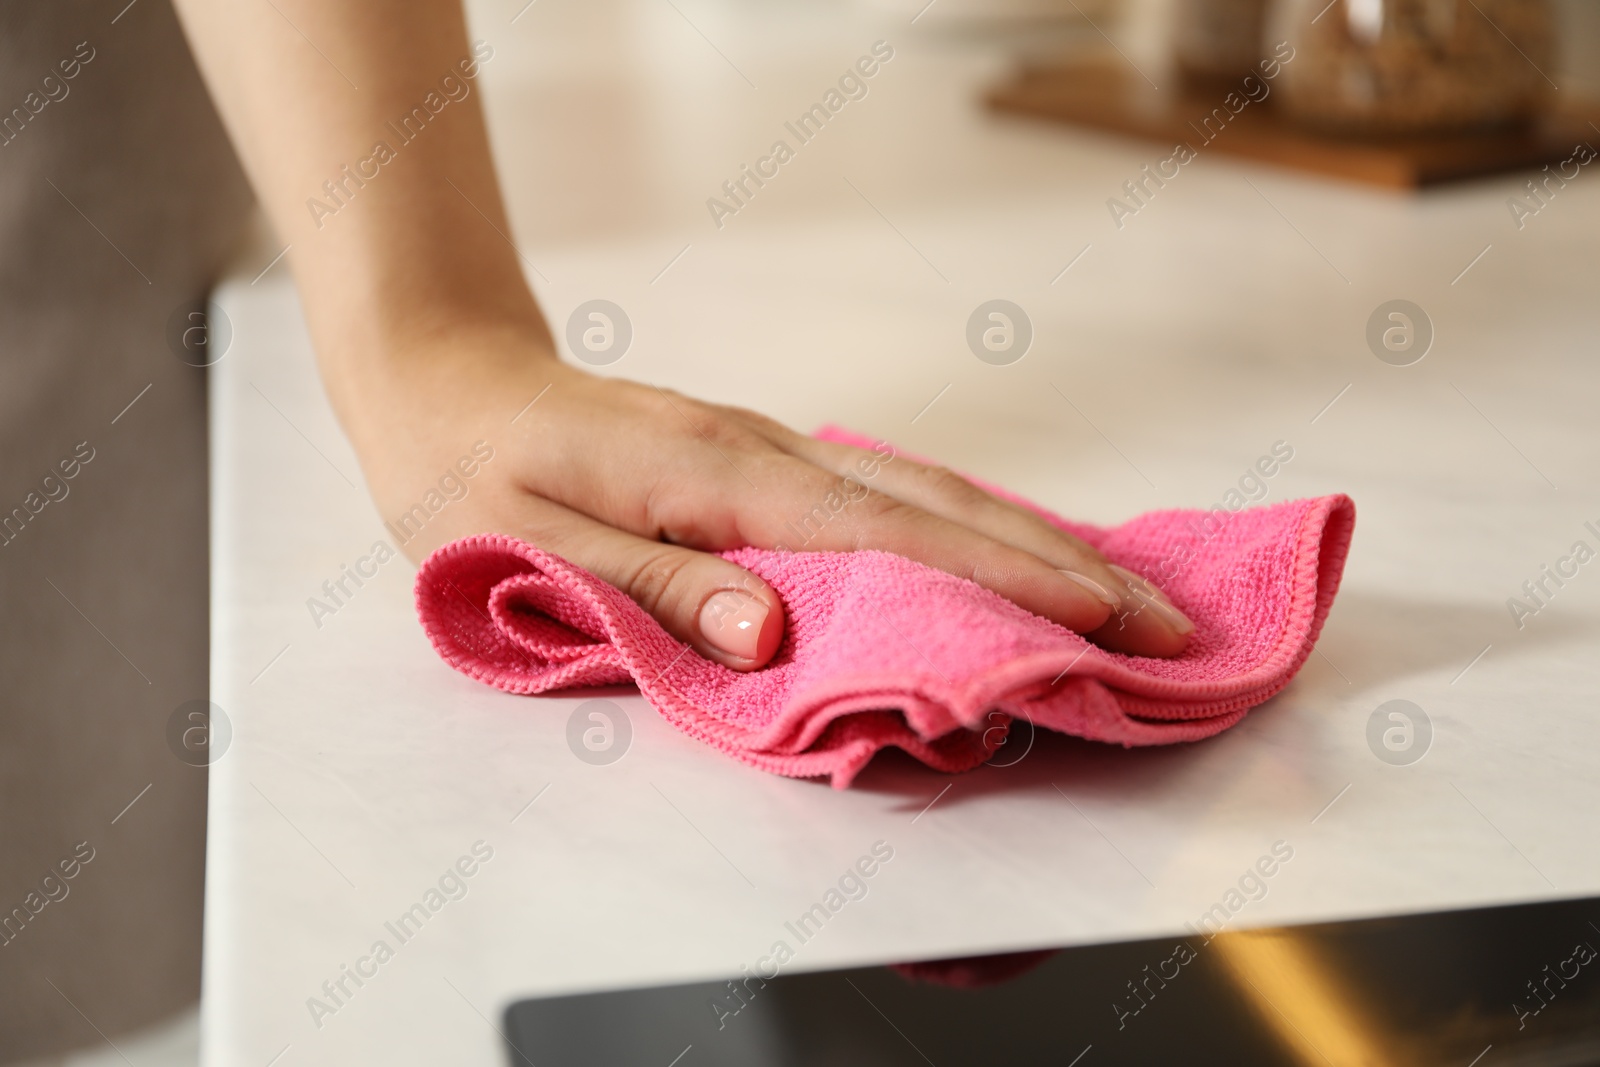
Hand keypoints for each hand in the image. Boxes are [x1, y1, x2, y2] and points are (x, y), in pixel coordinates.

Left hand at [340, 324, 1194, 671]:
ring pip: (931, 491)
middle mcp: (767, 453)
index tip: (1096, 618)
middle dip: (1060, 565)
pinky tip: (1015, 549)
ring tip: (1129, 591)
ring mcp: (775, 448)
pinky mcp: (769, 459)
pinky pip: (894, 492)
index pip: (886, 535)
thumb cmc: (472, 473)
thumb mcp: (524, 545)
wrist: (448, 377)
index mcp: (715, 478)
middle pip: (940, 506)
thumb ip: (648, 589)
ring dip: (1034, 542)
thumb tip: (767, 634)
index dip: (998, 579)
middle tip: (1166, 620)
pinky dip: (972, 522)